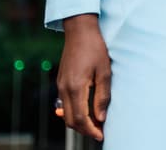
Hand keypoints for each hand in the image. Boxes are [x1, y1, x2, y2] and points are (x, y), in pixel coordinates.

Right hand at [58, 14, 110, 141]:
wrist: (79, 30)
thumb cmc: (95, 48)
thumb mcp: (105, 71)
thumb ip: (102, 96)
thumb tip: (101, 118)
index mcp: (75, 87)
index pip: (80, 118)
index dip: (90, 130)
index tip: (102, 136)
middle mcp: (64, 89)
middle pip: (70, 120)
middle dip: (84, 130)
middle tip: (100, 132)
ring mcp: (60, 85)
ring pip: (66, 113)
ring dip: (79, 122)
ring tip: (95, 124)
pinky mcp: (61, 82)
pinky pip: (64, 104)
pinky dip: (74, 112)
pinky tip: (85, 112)